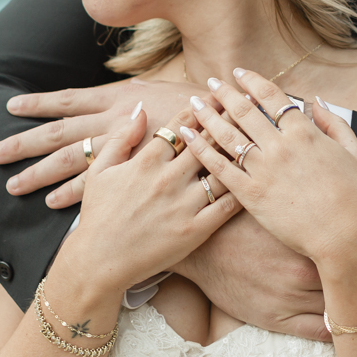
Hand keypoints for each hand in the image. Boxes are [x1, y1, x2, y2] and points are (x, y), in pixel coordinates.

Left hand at [0, 77, 202, 207]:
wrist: (228, 125)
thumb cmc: (197, 107)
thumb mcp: (163, 93)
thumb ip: (136, 99)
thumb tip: (122, 100)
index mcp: (118, 98)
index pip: (68, 99)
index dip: (38, 104)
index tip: (9, 107)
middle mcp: (114, 119)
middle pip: (58, 133)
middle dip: (23, 143)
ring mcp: (122, 149)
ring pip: (70, 161)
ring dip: (39, 173)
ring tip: (11, 184)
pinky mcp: (133, 174)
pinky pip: (95, 185)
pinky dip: (70, 193)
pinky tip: (50, 203)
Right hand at [58, 103, 241, 292]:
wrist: (100, 262)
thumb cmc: (98, 216)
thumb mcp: (100, 171)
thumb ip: (121, 138)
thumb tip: (140, 109)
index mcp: (146, 161)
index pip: (180, 125)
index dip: (201, 107)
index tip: (217, 95)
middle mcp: (168, 179)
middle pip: (206, 142)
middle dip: (227, 121)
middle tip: (247, 106)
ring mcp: (183, 205)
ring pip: (221, 171)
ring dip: (239, 153)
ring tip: (258, 138)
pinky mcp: (195, 231)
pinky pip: (226, 207)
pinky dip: (242, 191)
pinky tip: (256, 180)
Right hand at [176, 200, 356, 341]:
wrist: (192, 242)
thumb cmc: (240, 210)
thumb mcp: (285, 194)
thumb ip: (334, 195)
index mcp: (320, 237)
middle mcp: (315, 270)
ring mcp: (297, 300)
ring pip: (355, 313)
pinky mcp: (278, 320)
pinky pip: (320, 335)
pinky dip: (346, 337)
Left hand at [183, 69, 356, 267]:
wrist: (342, 235)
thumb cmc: (352, 197)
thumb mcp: (354, 152)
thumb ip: (335, 123)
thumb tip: (316, 102)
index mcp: (304, 133)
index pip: (272, 97)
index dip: (252, 81)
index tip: (239, 73)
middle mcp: (280, 146)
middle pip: (244, 111)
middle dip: (225, 93)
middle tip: (212, 84)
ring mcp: (263, 170)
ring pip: (227, 134)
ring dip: (208, 115)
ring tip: (194, 103)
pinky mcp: (251, 194)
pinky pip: (219, 167)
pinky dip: (201, 148)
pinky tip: (187, 136)